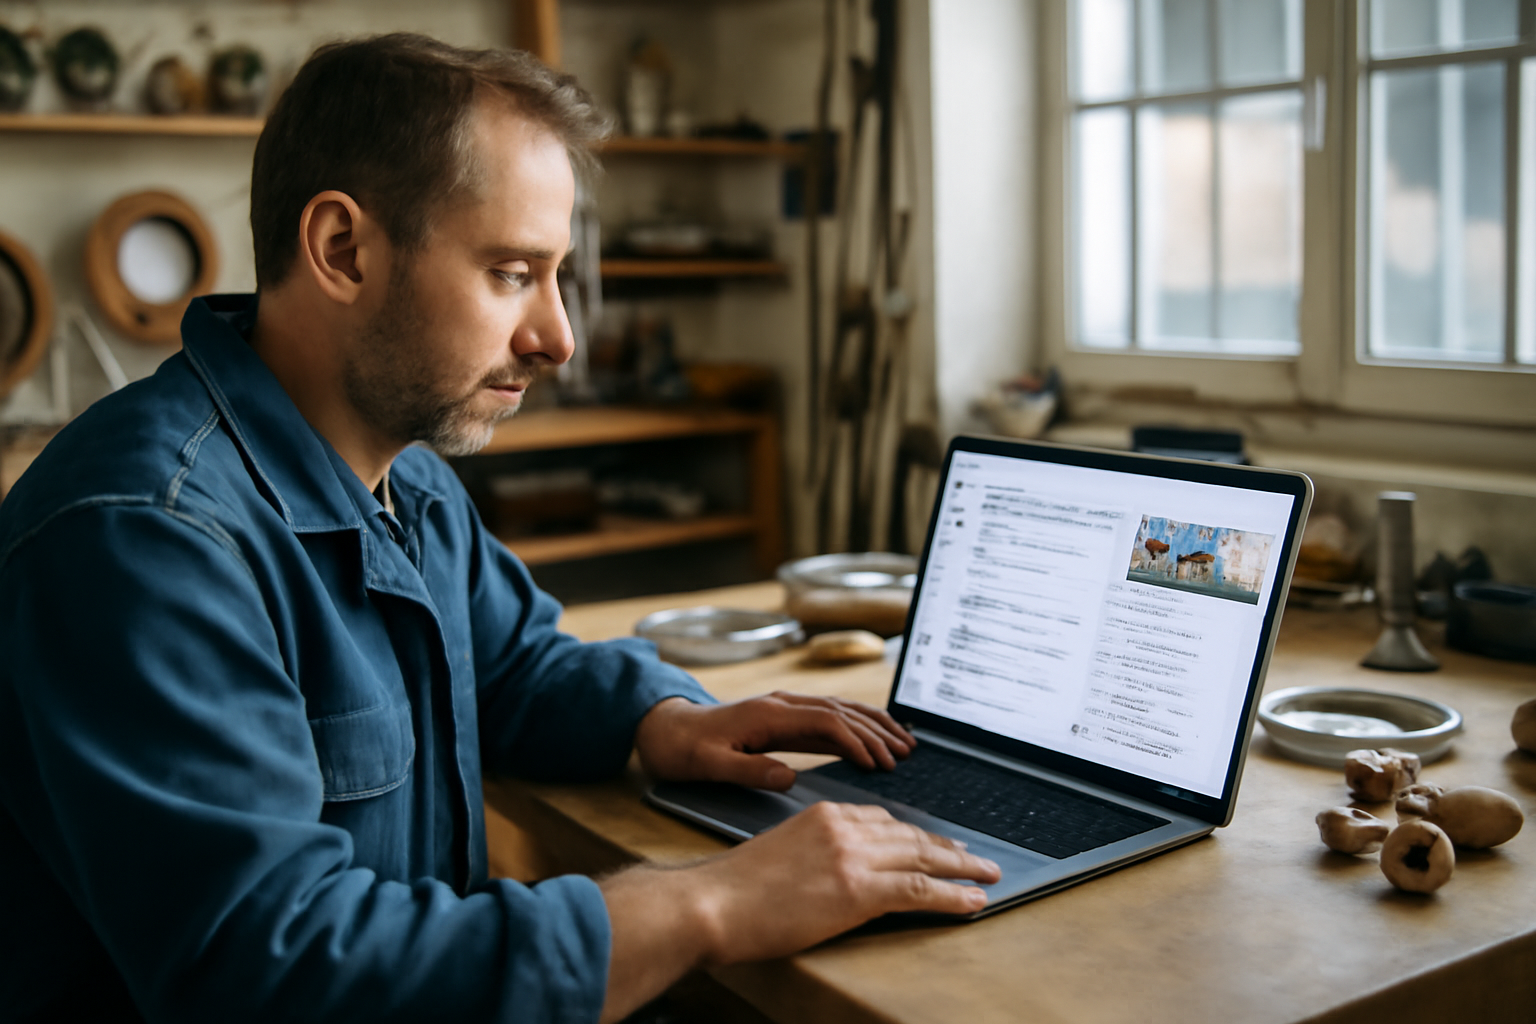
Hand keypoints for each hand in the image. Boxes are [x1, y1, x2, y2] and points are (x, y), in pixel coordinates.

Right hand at [600, 801, 1001, 1020]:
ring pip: (923, 857)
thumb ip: (812, 852)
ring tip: (988, 875)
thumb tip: (832, 872)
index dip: (913, 835)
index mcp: (823, 814)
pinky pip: (920, 889)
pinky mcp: (859, 890)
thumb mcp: (778, 853)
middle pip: (909, 833)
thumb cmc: (733, 890)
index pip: (880, 819)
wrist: (712, 904)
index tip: (932, 844)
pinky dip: (953, 895)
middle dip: (947, 847)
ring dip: (962, 867)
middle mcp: (843, 827)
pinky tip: (974, 900)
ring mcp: (853, 857)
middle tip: (976, 856)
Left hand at [634, 692, 913, 789]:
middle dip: (877, 730)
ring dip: (873, 722)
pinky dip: (856, 722)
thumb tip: (789, 776)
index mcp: (768, 715)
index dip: (856, 742)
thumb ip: (749, 771)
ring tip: (904, 741)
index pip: (826, 723)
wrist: (662, 729)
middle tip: (906, 754)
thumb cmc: (683, 750)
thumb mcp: (709, 766)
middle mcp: (780, 704)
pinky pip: (828, 714)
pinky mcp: (782, 716)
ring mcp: (783, 707)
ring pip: (839, 708)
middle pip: (841, 711)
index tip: (878, 765)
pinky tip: (873, 734)